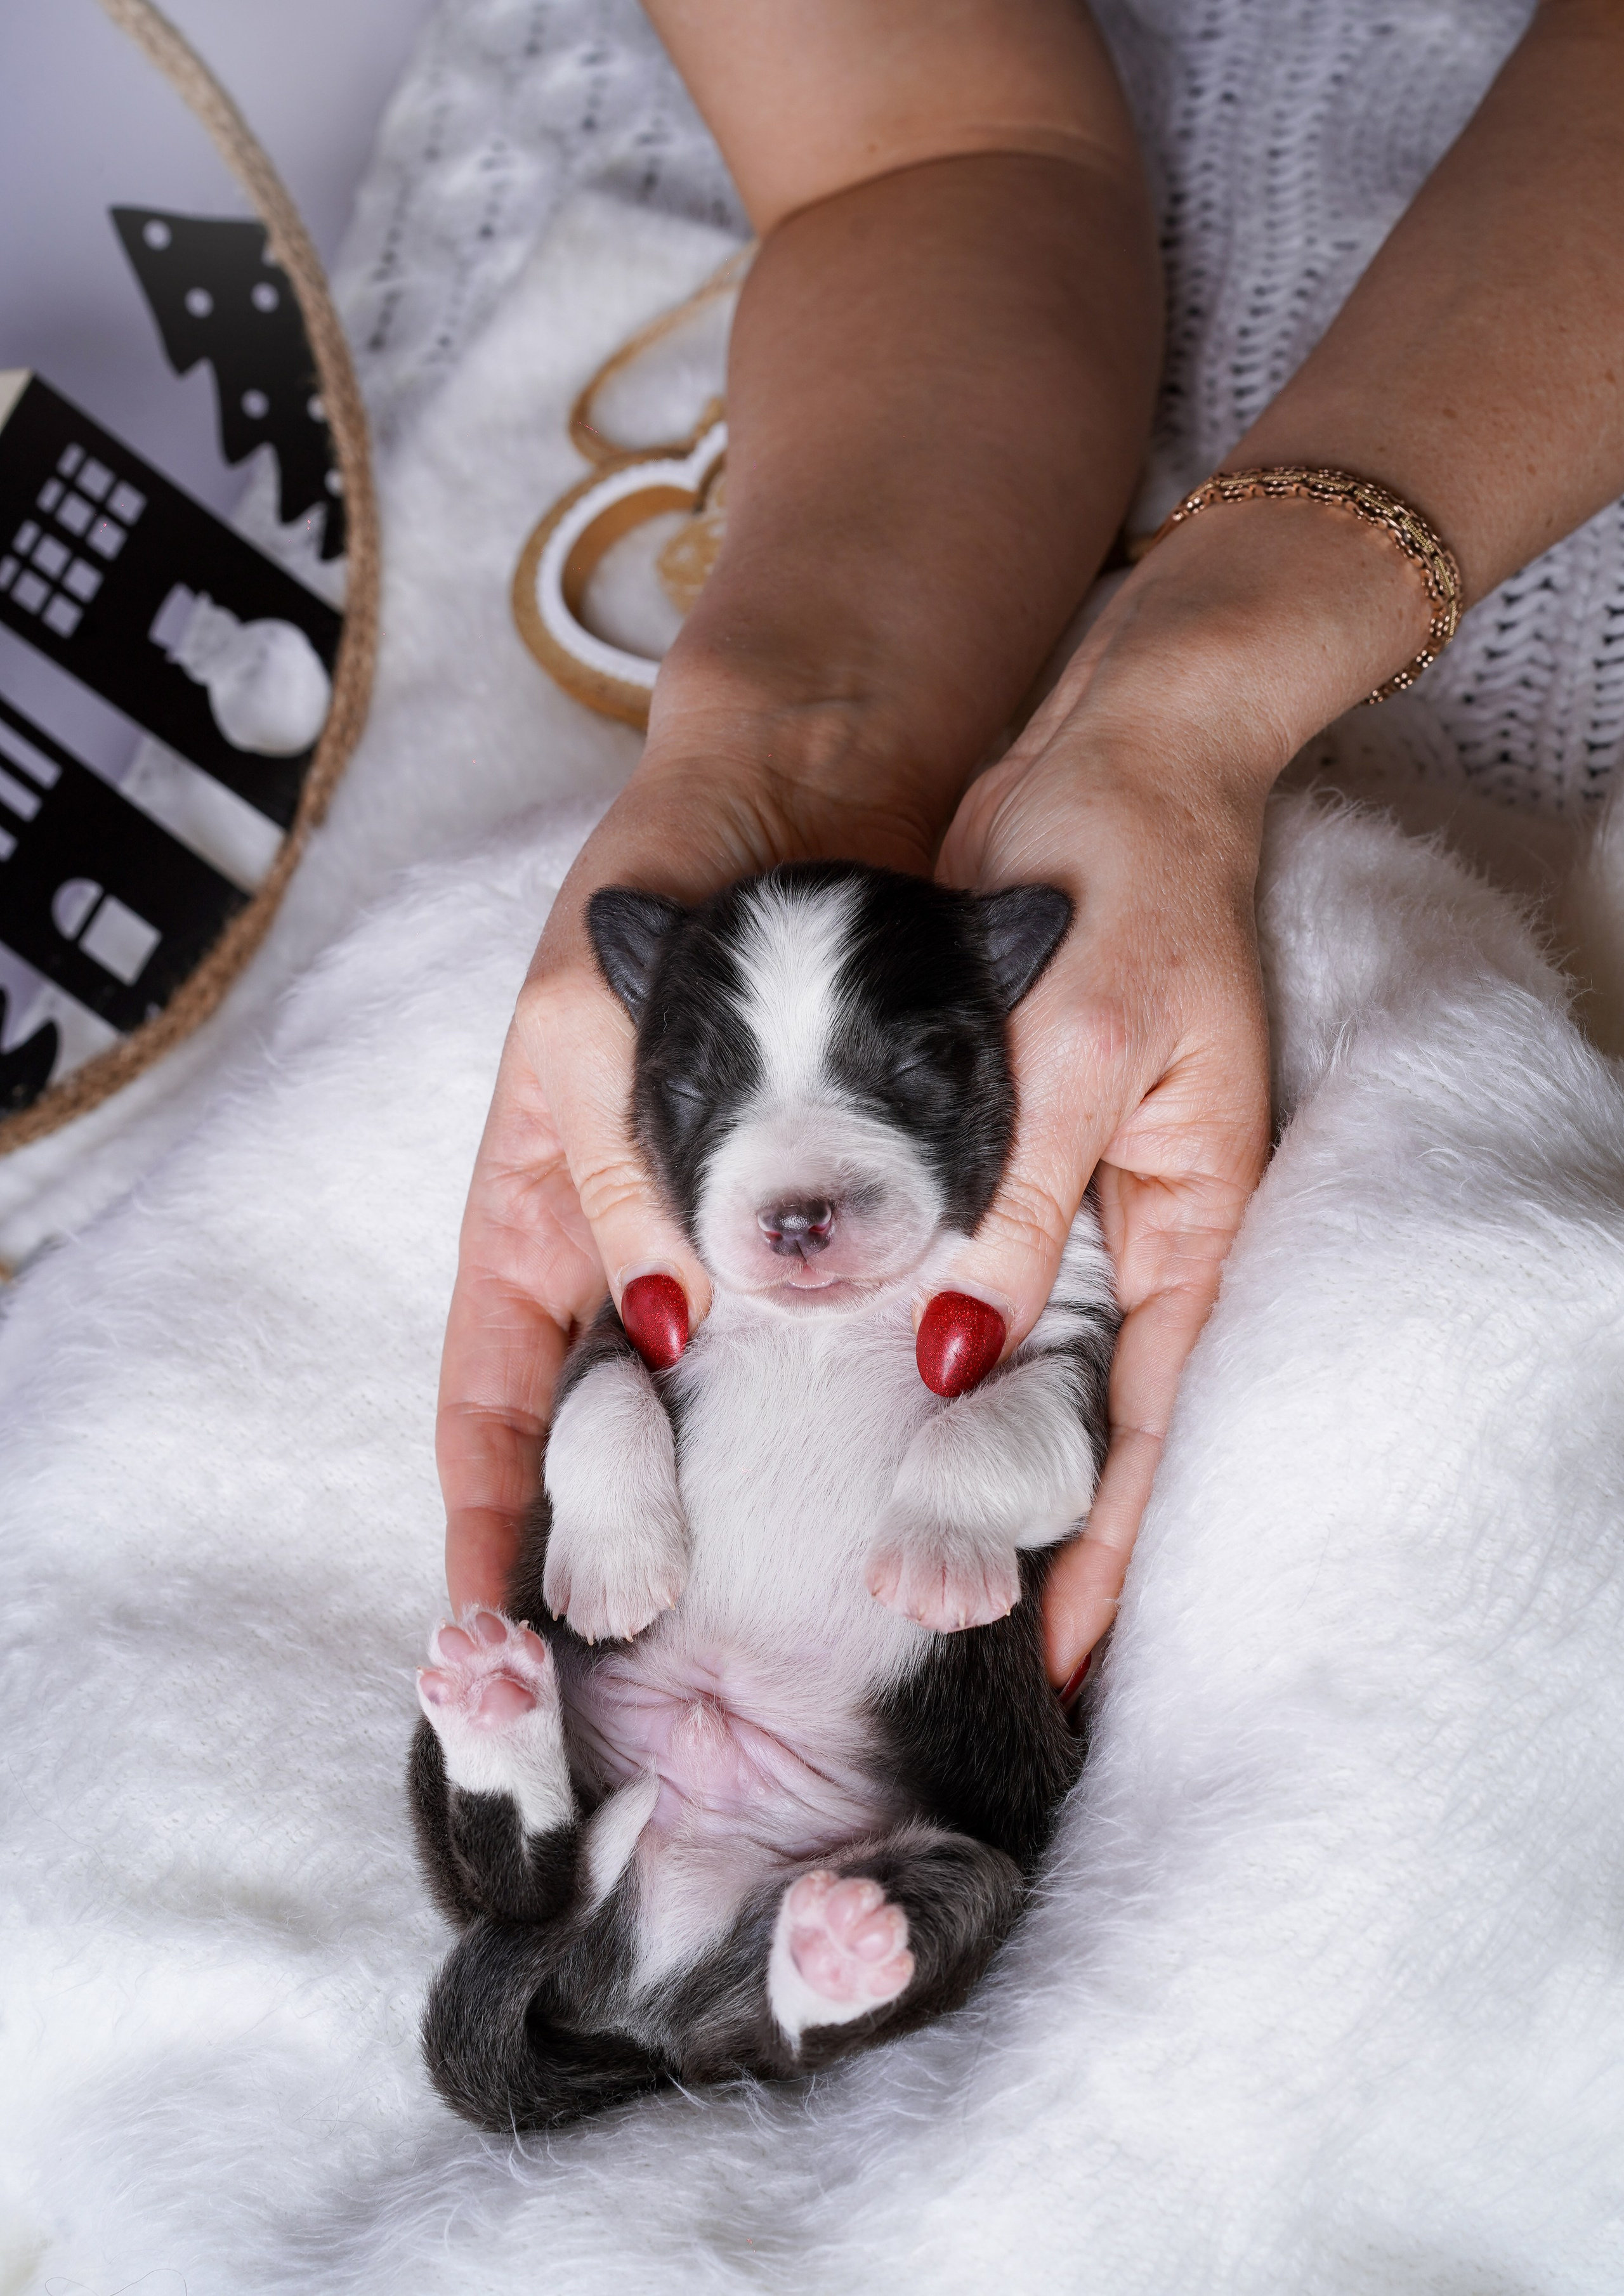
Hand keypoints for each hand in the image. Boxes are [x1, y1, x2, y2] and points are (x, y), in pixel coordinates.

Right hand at [436, 698, 943, 1614]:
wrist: (806, 802)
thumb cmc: (659, 903)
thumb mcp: (594, 1034)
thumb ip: (624, 1178)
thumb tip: (672, 1328)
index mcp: (533, 1210)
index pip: (489, 1399)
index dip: (484, 1518)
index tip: (487, 1634)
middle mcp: (625, 1248)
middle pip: (590, 1430)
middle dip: (595, 1545)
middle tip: (626, 1665)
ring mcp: (722, 1244)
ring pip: (705, 1407)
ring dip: (714, 1501)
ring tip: (745, 1613)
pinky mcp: (825, 1222)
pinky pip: (814, 1344)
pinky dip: (824, 1416)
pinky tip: (863, 1485)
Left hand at [935, 496, 1435, 1689]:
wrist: (1106, 758)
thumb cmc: (1116, 882)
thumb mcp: (1072, 1047)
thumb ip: (1013, 1203)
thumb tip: (944, 1354)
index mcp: (1190, 1206)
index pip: (1153, 1417)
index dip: (1106, 1544)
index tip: (1054, 1658)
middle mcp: (1135, 1217)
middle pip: (1093, 1410)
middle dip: (1031, 1524)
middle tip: (948, 1632)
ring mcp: (1072, 1185)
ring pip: (1024, 1354)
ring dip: (969, 1453)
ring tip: (900, 1558)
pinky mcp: (1011, 1142)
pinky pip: (972, 1272)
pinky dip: (928, 1342)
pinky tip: (871, 1406)